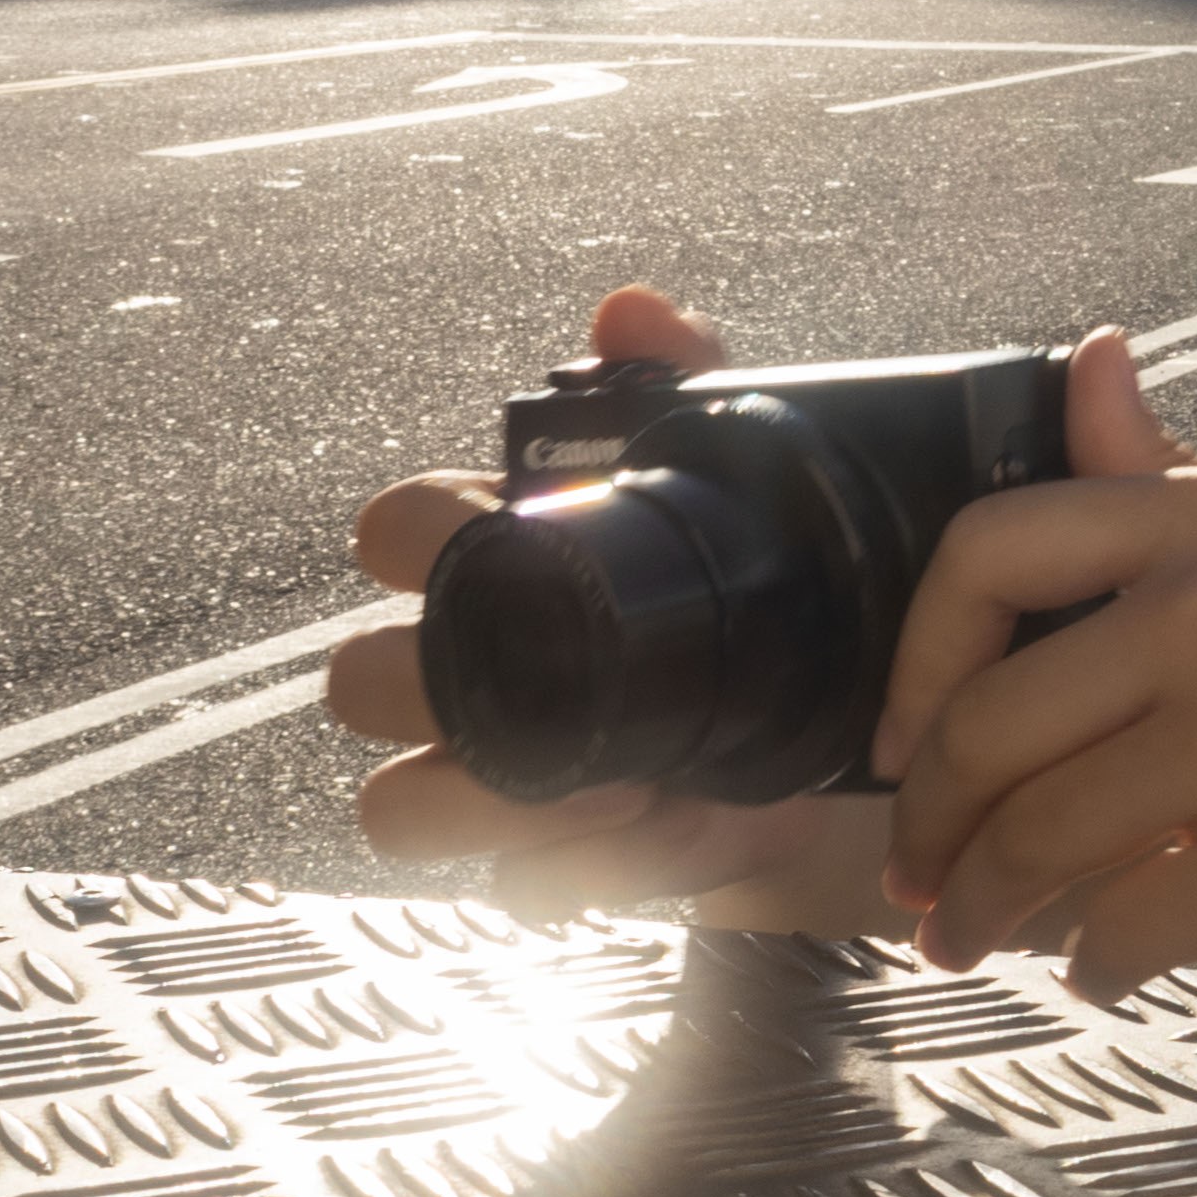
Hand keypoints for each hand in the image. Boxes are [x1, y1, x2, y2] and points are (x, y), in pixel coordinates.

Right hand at [333, 286, 912, 928]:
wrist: (837, 722)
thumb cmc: (752, 586)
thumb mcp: (738, 472)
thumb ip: (684, 376)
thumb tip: (628, 307)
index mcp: (498, 564)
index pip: (390, 531)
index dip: (420, 534)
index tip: (500, 533)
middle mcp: (469, 672)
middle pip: (359, 679)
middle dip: (432, 684)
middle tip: (549, 677)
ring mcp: (498, 778)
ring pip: (396, 807)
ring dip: (490, 802)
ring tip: (618, 778)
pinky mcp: (557, 861)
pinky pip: (512, 888)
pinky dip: (579, 869)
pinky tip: (664, 826)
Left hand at [870, 450, 1196, 1002]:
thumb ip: (1170, 471)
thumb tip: (1088, 361)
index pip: (989, 550)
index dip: (914, 660)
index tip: (906, 733)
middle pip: (984, 726)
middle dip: (930, 828)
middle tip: (926, 878)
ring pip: (1034, 844)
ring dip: (987, 912)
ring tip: (984, 937)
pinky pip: (1120, 932)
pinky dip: (1095, 964)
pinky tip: (1111, 960)